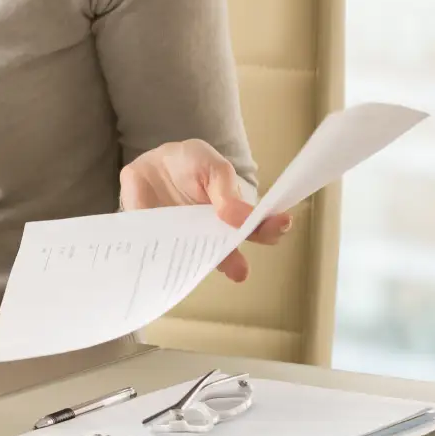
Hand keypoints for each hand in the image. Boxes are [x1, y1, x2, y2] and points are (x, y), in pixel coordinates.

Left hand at [120, 139, 291, 282]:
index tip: (282, 223)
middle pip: (229, 251)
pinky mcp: (164, 243)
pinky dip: (170, 264)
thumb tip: (240, 219)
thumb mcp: (212, 166)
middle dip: (234, 260)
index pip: (259, 226)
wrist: (151, 165)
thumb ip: (227, 191)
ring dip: (198, 267)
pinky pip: (169, 257)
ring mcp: (189, 241)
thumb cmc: (189, 163)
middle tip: (240, 270)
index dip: (272, 227)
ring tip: (201, 272)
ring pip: (198, 260)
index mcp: (236, 214)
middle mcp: (216, 234)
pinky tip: (171, 269)